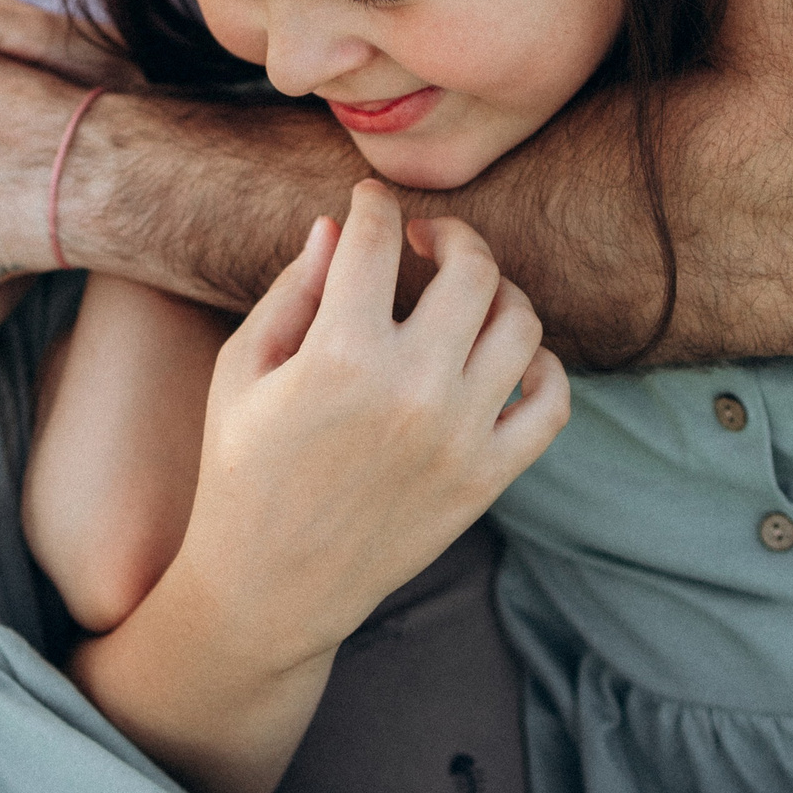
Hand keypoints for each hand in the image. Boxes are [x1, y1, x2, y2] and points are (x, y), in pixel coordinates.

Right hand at [174, 181, 568, 668]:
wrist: (269, 590)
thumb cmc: (241, 472)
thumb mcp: (243, 372)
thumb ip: (292, 291)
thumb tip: (336, 226)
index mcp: (339, 355)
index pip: (377, 241)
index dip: (375, 205)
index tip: (372, 202)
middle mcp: (411, 389)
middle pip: (472, 270)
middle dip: (452, 235)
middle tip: (430, 239)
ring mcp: (459, 437)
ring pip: (521, 326)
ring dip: (499, 293)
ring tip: (467, 295)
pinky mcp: (486, 479)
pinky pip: (551, 405)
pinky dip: (544, 368)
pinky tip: (510, 357)